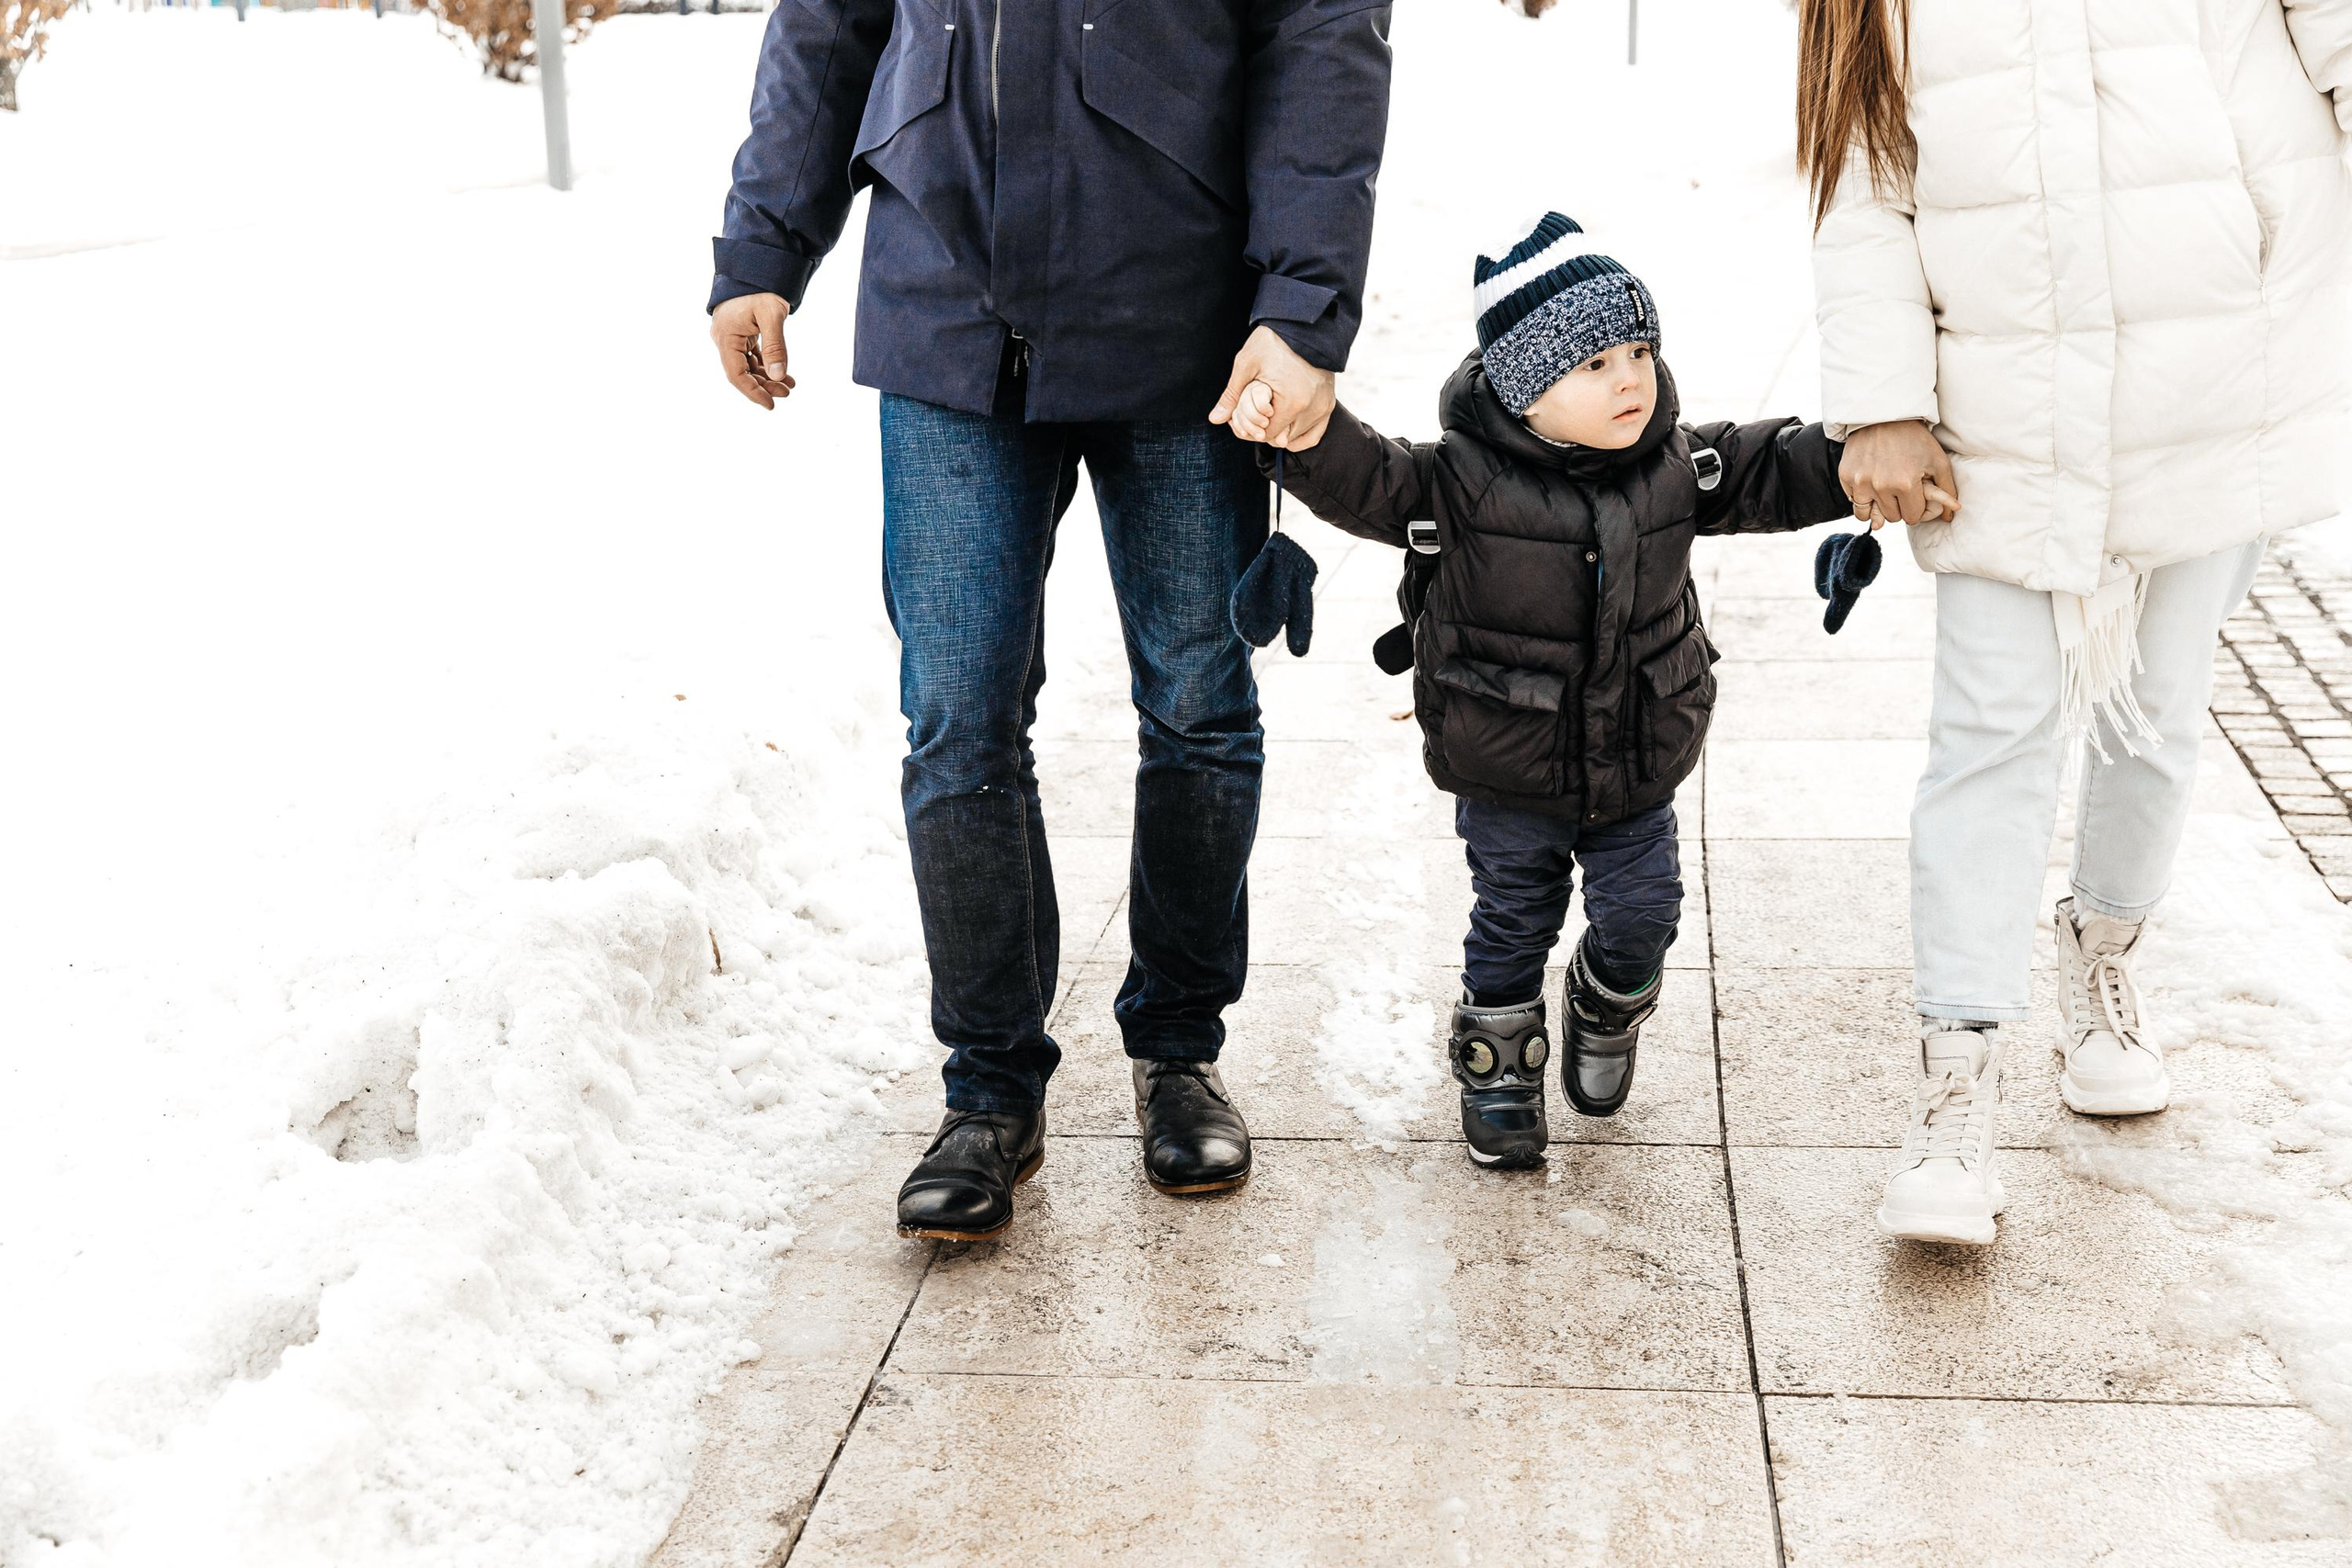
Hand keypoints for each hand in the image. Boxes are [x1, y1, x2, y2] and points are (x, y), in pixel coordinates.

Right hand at [711, 292, 795, 409]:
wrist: (757, 263)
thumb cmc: (762, 285)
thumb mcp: (772, 315)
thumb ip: (775, 347)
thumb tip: (779, 376)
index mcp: (726, 336)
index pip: (736, 374)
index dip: (753, 392)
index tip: (770, 404)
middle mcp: (724, 338)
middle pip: (742, 372)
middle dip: (764, 385)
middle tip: (787, 392)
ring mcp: (732, 335)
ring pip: (747, 365)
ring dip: (766, 376)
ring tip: (788, 384)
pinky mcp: (740, 331)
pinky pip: (751, 355)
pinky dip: (766, 364)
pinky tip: (782, 373)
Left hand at [1210, 324, 1333, 450]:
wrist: (1303, 324)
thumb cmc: (1273, 341)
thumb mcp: (1246, 364)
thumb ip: (1232, 395)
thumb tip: (1214, 419)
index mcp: (1293, 403)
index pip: (1267, 435)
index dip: (1251, 428)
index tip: (1244, 416)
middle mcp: (1313, 409)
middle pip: (1282, 438)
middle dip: (1266, 429)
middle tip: (1255, 413)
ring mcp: (1324, 407)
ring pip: (1299, 438)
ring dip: (1283, 432)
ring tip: (1270, 413)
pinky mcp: (1329, 403)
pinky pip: (1316, 432)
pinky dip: (1301, 433)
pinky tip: (1287, 425)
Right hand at [1840, 419, 1958, 529]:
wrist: (1884, 415)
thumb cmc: (1914, 438)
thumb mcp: (1938, 461)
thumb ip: (1947, 490)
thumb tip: (1950, 516)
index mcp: (1906, 484)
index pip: (1911, 517)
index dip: (1915, 508)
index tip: (1914, 496)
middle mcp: (1881, 486)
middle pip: (1891, 517)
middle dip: (1898, 507)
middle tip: (1900, 489)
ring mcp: (1860, 482)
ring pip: (1867, 515)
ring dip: (1877, 507)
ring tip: (1884, 491)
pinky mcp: (1845, 476)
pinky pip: (1853, 502)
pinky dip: (1862, 496)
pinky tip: (1870, 480)